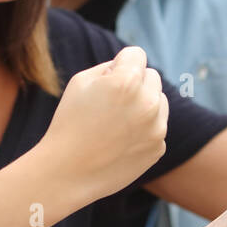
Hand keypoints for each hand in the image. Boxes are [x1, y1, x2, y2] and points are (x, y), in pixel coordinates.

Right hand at [46, 45, 168, 199]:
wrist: (68, 172)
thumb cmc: (69, 122)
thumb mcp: (81, 82)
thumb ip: (110, 67)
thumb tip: (130, 66)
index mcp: (127, 82)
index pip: (137, 54)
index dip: (120, 63)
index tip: (108, 80)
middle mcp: (148, 103)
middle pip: (152, 77)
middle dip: (135, 83)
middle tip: (111, 102)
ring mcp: (156, 128)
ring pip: (159, 101)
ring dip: (144, 105)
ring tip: (116, 122)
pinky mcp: (158, 148)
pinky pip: (156, 127)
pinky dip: (143, 130)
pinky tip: (120, 141)